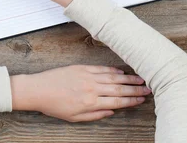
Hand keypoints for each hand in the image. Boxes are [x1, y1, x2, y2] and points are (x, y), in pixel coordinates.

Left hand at [10, 65, 149, 121]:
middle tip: (148, 88)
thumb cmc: (55, 106)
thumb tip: (111, 111)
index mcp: (91, 102)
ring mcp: (87, 76)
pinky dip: (112, 70)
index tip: (142, 99)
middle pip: (119, 88)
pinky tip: (121, 71)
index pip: (117, 101)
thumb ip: (95, 115)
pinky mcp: (82, 68)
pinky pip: (101, 69)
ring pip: (113, 77)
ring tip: (140, 79)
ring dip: (128, 78)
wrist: (38, 90)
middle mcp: (92, 88)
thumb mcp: (75, 118)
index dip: (132, 100)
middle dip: (135, 89)